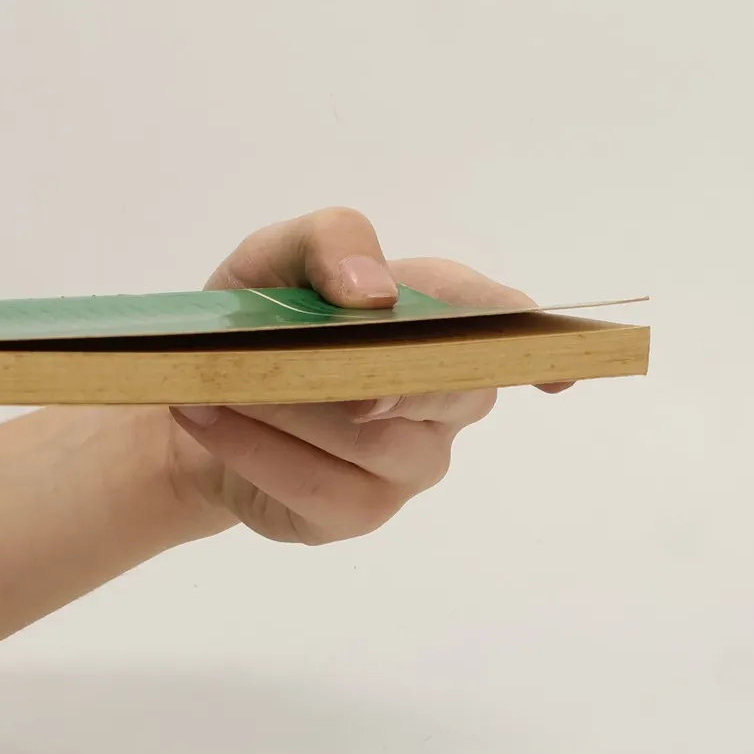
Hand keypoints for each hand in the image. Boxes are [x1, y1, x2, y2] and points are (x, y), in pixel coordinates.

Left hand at [162, 208, 561, 544]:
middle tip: (296, 363)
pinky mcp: (361, 511)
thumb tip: (374, 291)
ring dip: (287, 407)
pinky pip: (318, 484)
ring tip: (217, 382)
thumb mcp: (277, 255)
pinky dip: (255, 448)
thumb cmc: (260, 317)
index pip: (504, 325)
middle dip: (378, 372)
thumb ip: (330, 241)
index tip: (557, 373)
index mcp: (443, 320)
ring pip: (372, 437)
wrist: (196, 395)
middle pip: (446, 386)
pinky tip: (211, 418)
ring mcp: (413, 462)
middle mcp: (447, 396)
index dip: (539, 345)